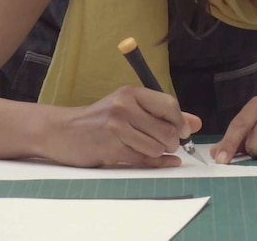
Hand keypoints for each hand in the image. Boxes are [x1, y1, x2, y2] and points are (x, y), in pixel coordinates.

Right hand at [42, 85, 201, 167]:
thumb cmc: (99, 119)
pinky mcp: (110, 149)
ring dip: (160, 153)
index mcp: (130, 93)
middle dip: (172, 142)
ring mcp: (116, 128)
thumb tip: (195, 123)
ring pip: (157, 147)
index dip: (181, 121)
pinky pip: (144, 160)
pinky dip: (158, 163)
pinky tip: (162, 161)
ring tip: (151, 149)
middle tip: (167, 144)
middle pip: (167, 130)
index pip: (169, 105)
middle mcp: (124, 107)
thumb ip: (163, 114)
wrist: (61, 131)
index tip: (184, 131)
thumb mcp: (128, 108)